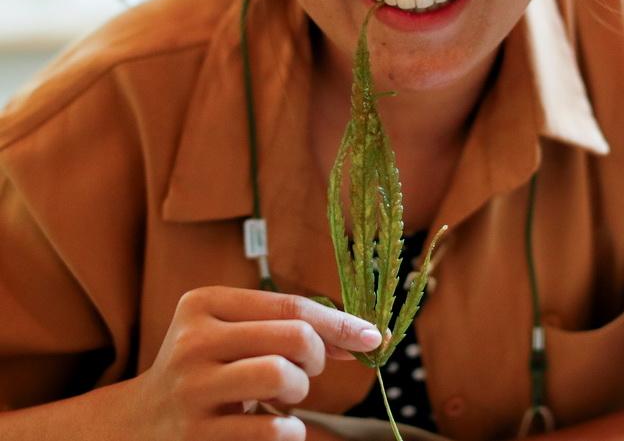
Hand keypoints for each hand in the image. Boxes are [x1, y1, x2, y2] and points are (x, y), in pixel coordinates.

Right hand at [128, 286, 381, 440]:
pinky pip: (275, 429)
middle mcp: (194, 341)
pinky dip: (291, 429)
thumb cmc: (208, 369)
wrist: (142, 423)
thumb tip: (365, 337)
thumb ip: (288, 326)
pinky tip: (275, 425)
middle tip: (304, 369)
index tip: (374, 337)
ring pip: (282, 374)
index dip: (340, 322)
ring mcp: (194, 389)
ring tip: (284, 396)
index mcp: (204, 303)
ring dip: (299, 391)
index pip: (291, 305)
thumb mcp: (234, 333)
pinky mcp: (199, 435)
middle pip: (294, 336)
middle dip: (316, 356)